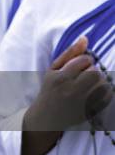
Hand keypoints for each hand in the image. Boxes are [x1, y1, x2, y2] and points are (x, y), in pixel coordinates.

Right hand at [22, 37, 112, 154]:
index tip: (78, 66)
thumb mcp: (53, 69)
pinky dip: (104, 92)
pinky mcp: (89, 112)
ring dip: (99, 82)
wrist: (46, 116)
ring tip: (89, 84)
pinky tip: (94, 92)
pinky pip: (107, 97)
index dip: (84, 61)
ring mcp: (80, 103)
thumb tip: (85, 38)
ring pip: (103, 84)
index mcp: (60, 78)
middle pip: (96, 73)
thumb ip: (69, 53)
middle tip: (84, 76)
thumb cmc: (50, 88)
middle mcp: (70, 91)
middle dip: (92, 71)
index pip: (85, 60)